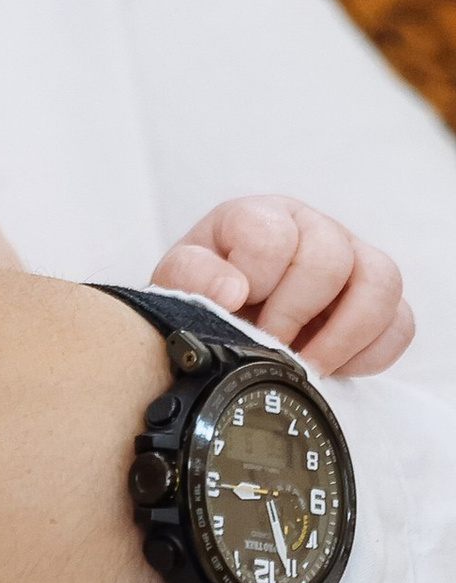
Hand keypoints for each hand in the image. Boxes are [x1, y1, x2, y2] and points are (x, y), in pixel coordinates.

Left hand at [153, 195, 412, 376]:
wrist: (225, 321)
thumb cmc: (206, 296)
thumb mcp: (181, 284)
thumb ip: (191, 277)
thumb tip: (231, 290)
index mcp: (260, 216)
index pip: (272, 234)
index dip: (256, 279)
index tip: (237, 308)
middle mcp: (313, 229)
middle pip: (331, 258)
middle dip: (297, 313)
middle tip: (271, 345)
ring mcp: (353, 261)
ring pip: (381, 281)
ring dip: (343, 335)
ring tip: (307, 364)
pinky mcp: (376, 300)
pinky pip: (401, 322)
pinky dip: (370, 353)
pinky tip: (332, 365)